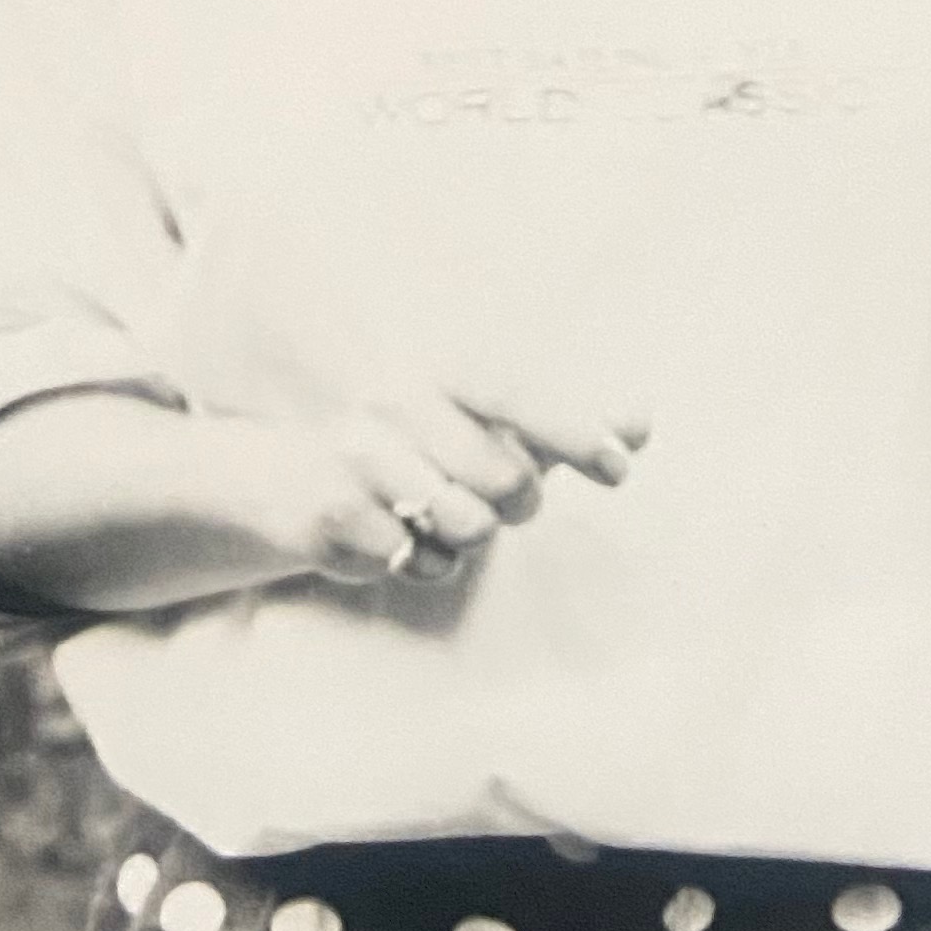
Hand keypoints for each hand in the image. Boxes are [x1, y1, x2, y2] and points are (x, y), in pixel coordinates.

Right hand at [249, 376, 648, 590]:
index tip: (621, 466)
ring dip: (471, 534)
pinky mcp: (335, 517)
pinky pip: (423, 564)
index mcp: (435, 366)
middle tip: (505, 496)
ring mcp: (359, 460)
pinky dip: (427, 560)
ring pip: (470, 531)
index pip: (514, 390)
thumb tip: (642, 420)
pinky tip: (401, 535)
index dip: (571, 427)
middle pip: (506, 479)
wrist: (287, 475)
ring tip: (443, 512)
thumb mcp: (479, 419)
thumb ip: (559, 418)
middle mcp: (393, 402)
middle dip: (520, 501)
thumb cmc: (409, 443)